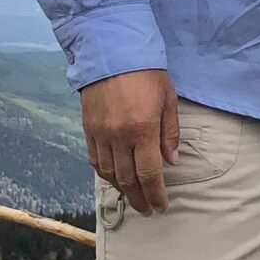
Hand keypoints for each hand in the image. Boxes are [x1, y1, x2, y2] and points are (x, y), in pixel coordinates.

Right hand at [81, 69, 178, 214]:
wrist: (111, 51)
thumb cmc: (146, 72)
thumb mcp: (167, 99)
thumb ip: (170, 133)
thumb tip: (171, 161)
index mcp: (142, 130)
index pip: (149, 174)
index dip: (155, 194)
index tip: (160, 206)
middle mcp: (119, 136)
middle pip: (127, 179)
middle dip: (139, 198)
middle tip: (147, 209)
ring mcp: (100, 133)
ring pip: (109, 173)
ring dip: (121, 189)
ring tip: (132, 196)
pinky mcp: (88, 127)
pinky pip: (95, 158)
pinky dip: (105, 173)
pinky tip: (113, 177)